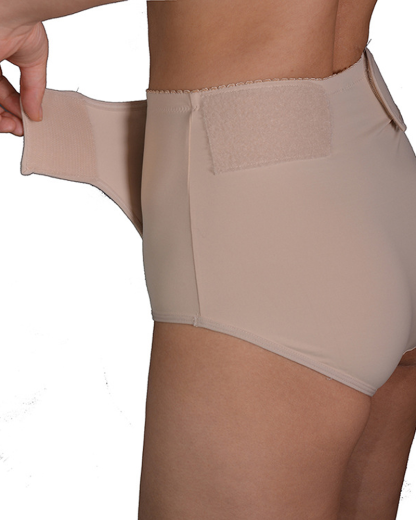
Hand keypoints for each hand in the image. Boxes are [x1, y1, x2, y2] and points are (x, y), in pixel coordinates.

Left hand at [0, 21, 48, 136]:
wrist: (14, 10)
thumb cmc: (22, 22)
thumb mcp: (34, 61)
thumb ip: (34, 89)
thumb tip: (36, 114)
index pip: (2, 89)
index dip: (15, 106)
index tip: (27, 120)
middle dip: (5, 116)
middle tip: (19, 128)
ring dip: (0, 118)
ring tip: (14, 127)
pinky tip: (6, 120)